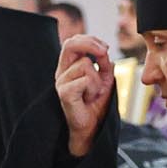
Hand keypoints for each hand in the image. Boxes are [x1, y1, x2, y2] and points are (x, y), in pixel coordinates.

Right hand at [55, 35, 114, 157]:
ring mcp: (61, 82)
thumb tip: (104, 51)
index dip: (89, 39)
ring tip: (94, 93)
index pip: (72, 42)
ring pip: (85, 65)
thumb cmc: (96, 104)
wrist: (91, 127)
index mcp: (68, 67)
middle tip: (105, 52)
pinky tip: (89, 98)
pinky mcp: (64, 93)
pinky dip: (94, 88)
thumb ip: (103, 64)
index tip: (105, 48)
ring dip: (98, 79)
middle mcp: (61, 72)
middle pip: (70, 44)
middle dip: (91, 44)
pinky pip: (86, 79)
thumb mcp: (104, 79)